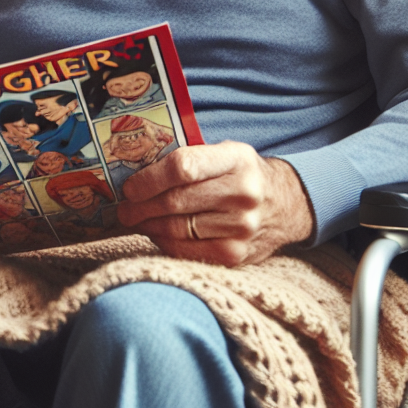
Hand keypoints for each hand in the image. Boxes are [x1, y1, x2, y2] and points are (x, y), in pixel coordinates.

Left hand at [115, 141, 314, 266]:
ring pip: (178, 228)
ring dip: (148, 226)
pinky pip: (187, 251)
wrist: (285, 205)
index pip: (183, 167)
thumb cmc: (240, 174)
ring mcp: (242, 227)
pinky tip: (155, 234)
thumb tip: (134, 169)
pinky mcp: (237, 255)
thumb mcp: (224, 152)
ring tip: (134, 220)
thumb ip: (189, 157)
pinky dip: (164, 243)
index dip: (149, 179)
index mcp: (236, 159)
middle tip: (123, 208)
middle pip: (176, 201)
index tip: (129, 187)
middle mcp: (243, 193)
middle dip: (140, 206)